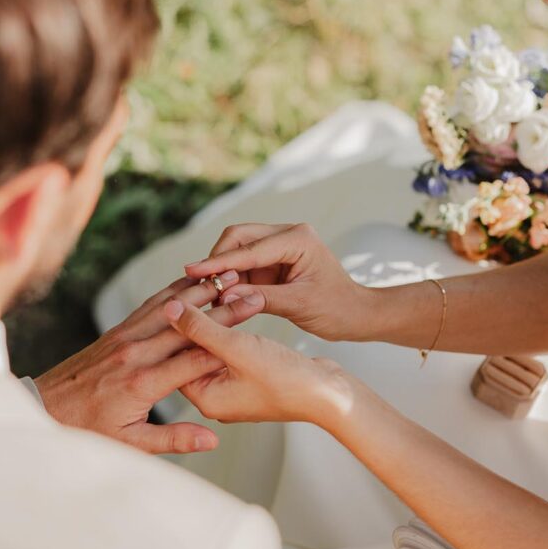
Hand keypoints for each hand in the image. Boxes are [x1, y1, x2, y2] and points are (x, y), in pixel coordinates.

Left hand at [35, 273, 261, 453]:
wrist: (44, 408)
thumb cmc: (88, 429)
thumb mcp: (131, 443)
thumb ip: (174, 439)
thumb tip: (212, 439)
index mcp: (143, 384)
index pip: (195, 358)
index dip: (227, 339)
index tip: (252, 323)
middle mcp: (135, 355)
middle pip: (188, 327)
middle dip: (222, 308)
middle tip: (251, 294)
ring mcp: (124, 338)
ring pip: (169, 308)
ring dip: (200, 291)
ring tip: (228, 276)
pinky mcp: (116, 332)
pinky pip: (149, 306)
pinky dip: (172, 292)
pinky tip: (190, 281)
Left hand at [165, 297, 353, 429]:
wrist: (330, 395)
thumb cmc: (287, 378)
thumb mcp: (239, 349)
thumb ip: (202, 329)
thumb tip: (170, 309)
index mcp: (204, 398)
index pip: (173, 357)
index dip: (172, 323)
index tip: (175, 292)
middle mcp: (213, 398)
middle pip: (189, 352)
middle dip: (190, 320)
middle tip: (189, 286)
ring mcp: (231, 390)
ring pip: (209, 347)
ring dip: (209, 320)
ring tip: (207, 289)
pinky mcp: (247, 379)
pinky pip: (226, 349)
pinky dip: (225, 328)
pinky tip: (227, 304)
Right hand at [183, 222, 372, 341]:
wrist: (356, 314)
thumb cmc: (337, 308)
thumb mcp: (299, 305)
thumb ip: (261, 298)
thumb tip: (224, 295)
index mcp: (298, 239)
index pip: (249, 249)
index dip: (218, 262)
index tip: (192, 270)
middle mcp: (288, 235)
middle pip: (238, 238)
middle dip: (218, 261)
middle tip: (202, 287)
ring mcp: (280, 246)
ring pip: (238, 250)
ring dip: (223, 271)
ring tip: (211, 297)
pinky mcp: (274, 261)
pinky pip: (245, 265)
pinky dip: (232, 279)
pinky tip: (222, 296)